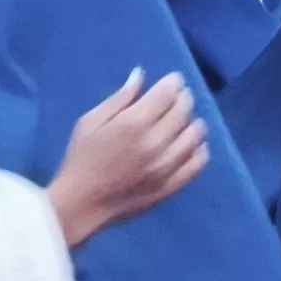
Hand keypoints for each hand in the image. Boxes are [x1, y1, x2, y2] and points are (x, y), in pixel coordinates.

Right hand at [49, 70, 209, 248]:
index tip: (172, 81)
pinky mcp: (172, 185)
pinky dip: (199, 149)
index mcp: (133, 123)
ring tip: (182, 122)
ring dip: (192, 122)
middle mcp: (155, 142)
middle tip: (176, 99)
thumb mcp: (91, 122)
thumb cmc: (81, 159)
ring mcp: (167, 166)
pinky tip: (189, 145)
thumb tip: (141, 75)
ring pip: (195, 134)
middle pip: (184, 110)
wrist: (82, 205)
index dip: (174, 82)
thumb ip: (120, 99)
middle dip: (183, 98)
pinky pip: (199, 162)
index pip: (168, 93)